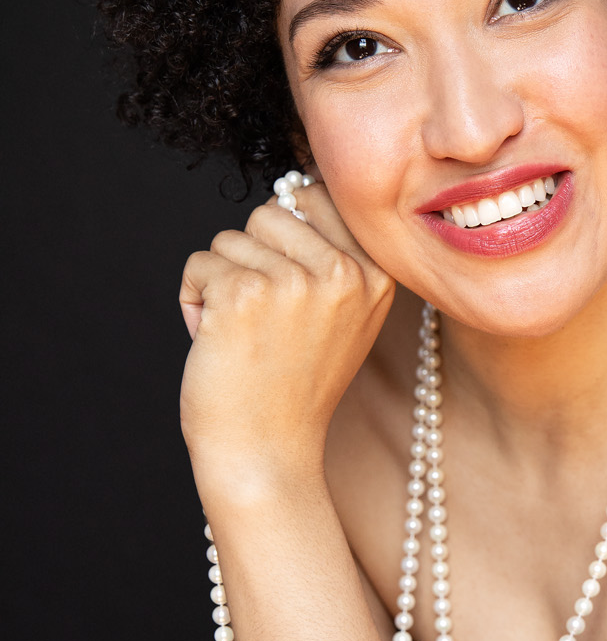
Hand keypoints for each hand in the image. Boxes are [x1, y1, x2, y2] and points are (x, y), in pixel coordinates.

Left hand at [179, 181, 393, 502]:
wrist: (267, 453)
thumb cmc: (294, 385)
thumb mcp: (344, 316)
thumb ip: (333, 255)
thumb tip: (296, 187)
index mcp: (378, 274)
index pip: (319, 198)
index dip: (288, 236)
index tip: (291, 289)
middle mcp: (345, 273)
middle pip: (271, 213)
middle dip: (253, 259)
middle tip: (265, 319)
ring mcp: (296, 282)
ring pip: (230, 239)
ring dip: (221, 282)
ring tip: (244, 334)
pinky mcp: (244, 293)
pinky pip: (199, 263)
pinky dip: (194, 300)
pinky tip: (217, 341)